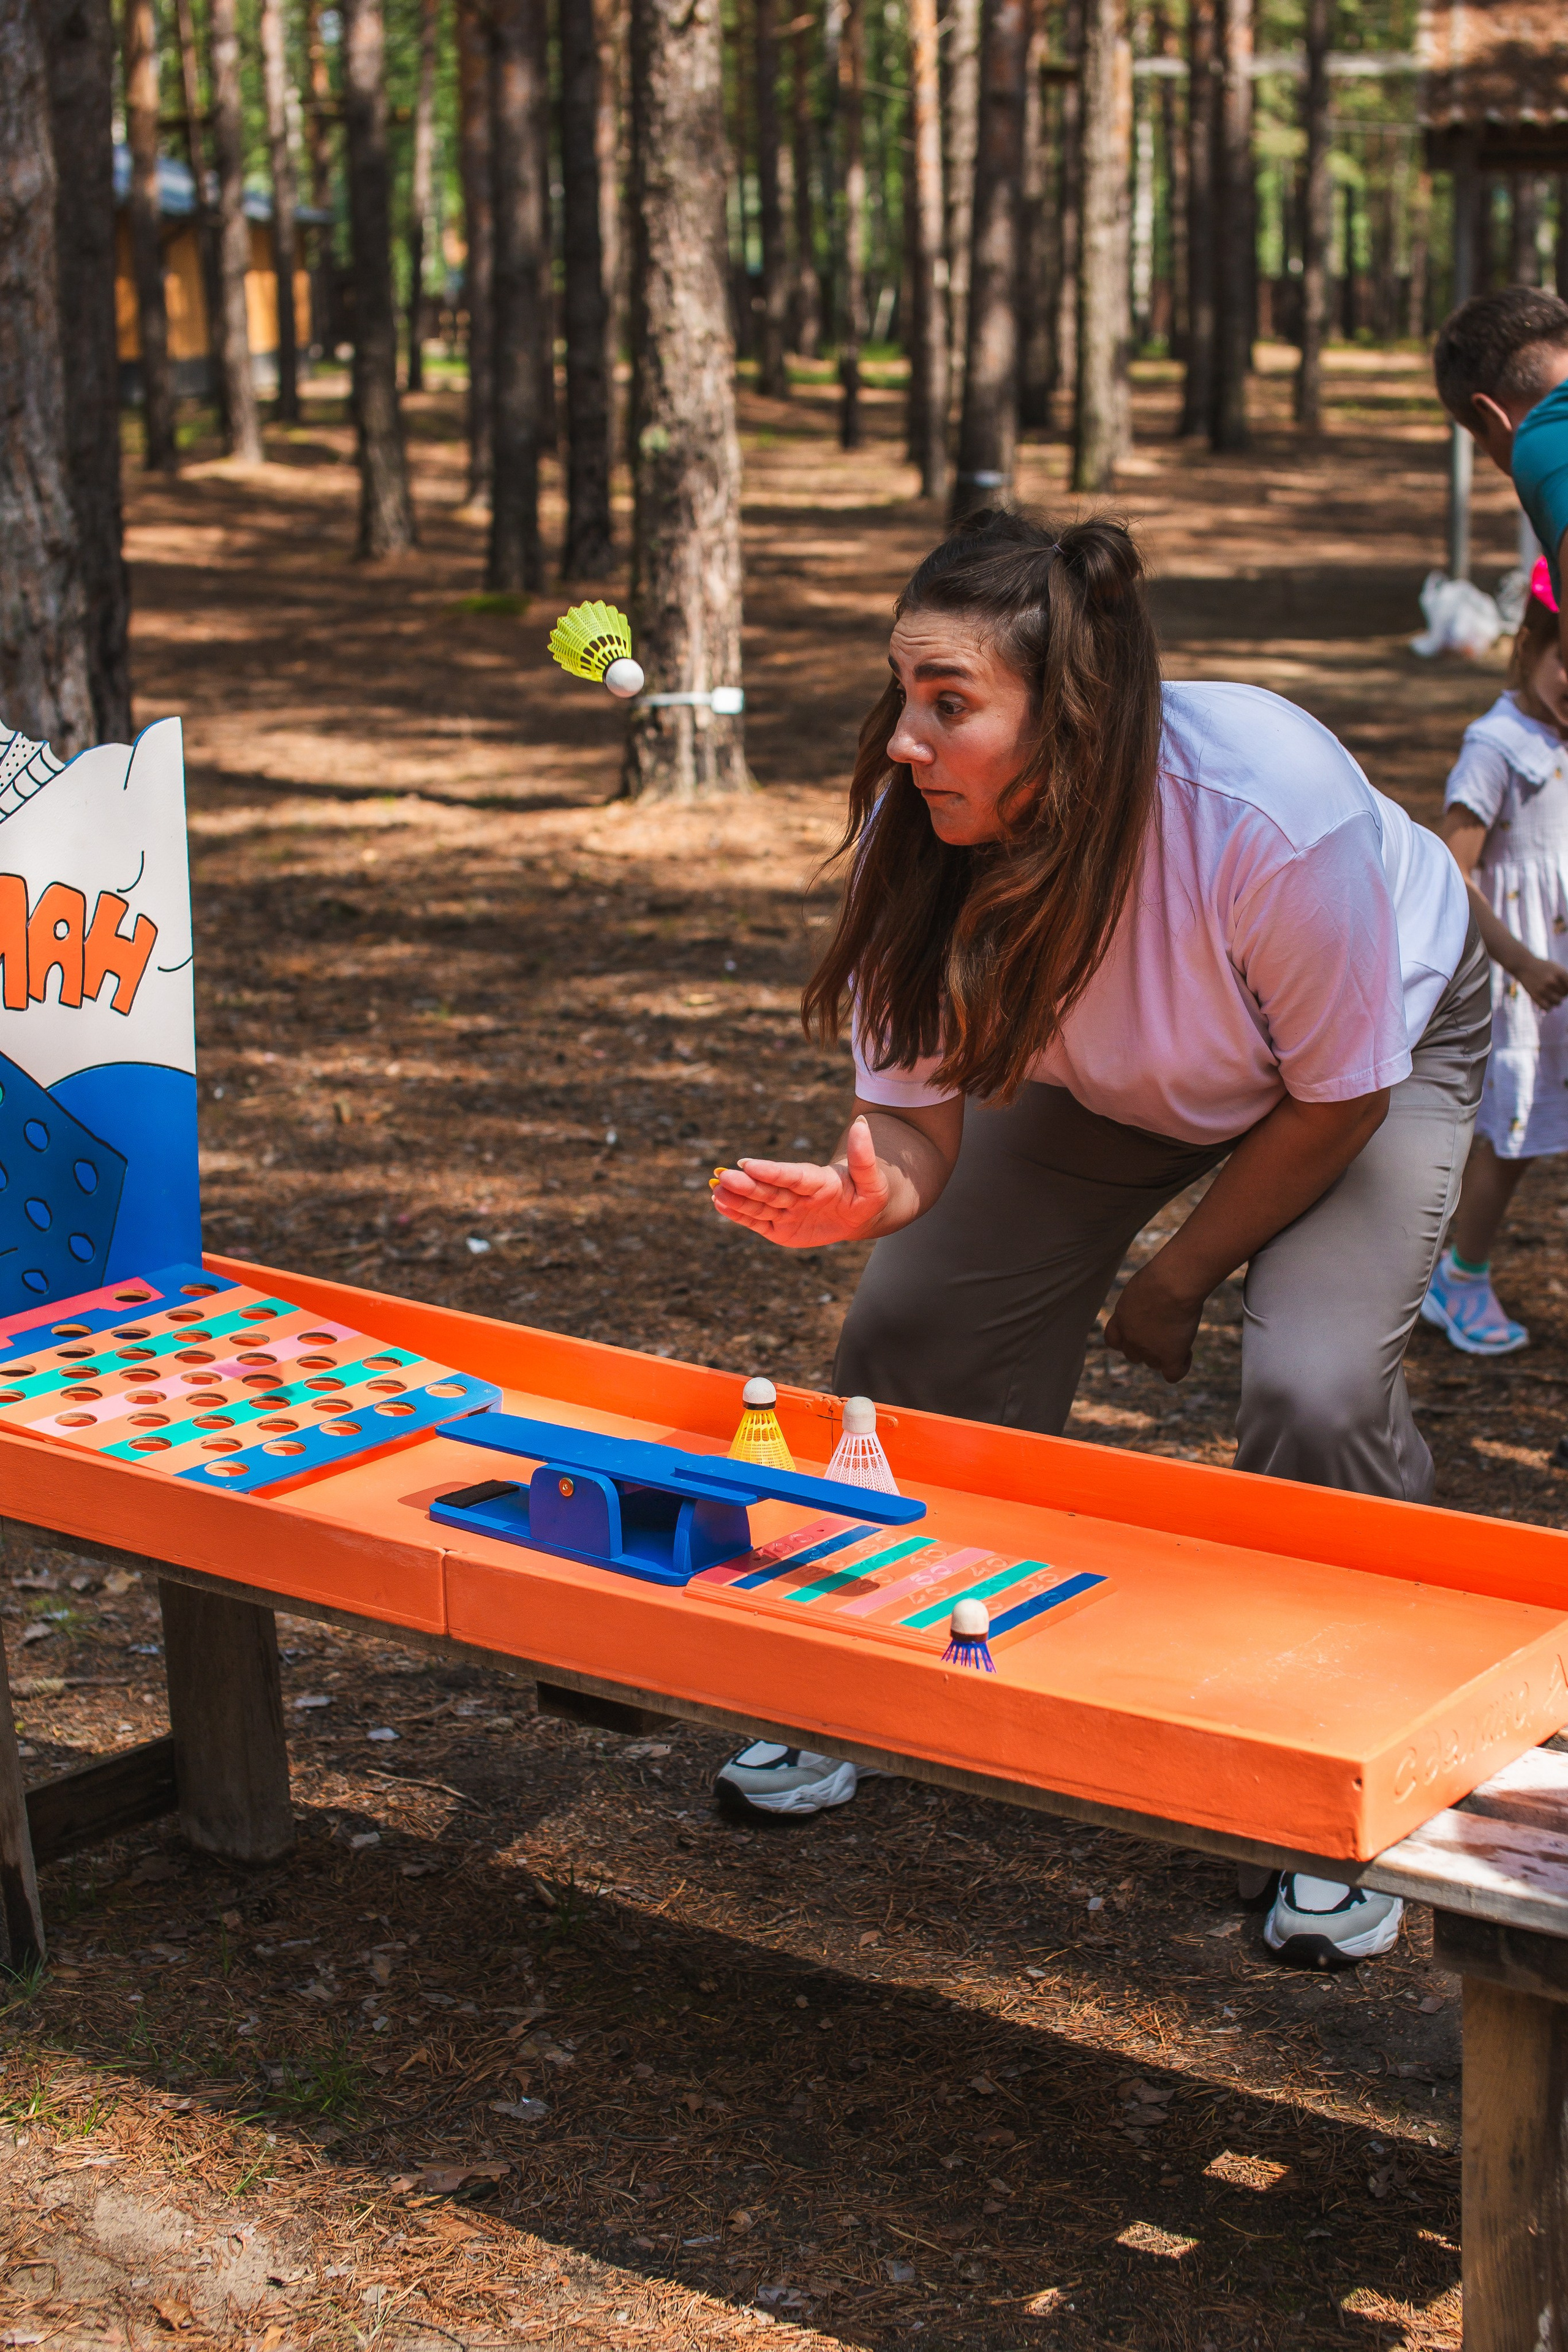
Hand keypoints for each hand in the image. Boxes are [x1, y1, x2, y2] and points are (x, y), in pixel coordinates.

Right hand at [709, 1115, 890, 1249]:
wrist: (856, 1213)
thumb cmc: (867, 1195)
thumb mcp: (873, 1181)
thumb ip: (864, 1157)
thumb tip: (861, 1125)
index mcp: (817, 1180)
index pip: (792, 1175)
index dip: (771, 1171)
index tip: (749, 1164)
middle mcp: (796, 1193)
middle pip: (770, 1189)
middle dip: (747, 1184)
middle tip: (723, 1176)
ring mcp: (786, 1210)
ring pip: (759, 1205)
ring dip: (737, 1199)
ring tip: (715, 1191)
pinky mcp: (778, 1228)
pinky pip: (756, 1222)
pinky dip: (738, 1214)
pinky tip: (719, 1203)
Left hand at [1103, 1255, 1206, 1383]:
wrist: (1172, 1283)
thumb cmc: (1162, 1274)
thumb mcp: (1145, 1284)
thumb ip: (1144, 1299)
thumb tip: (1157, 1300)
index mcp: (1121, 1318)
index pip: (1114, 1340)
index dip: (1126, 1339)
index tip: (1143, 1328)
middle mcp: (1131, 1338)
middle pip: (1134, 1355)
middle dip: (1147, 1347)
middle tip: (1166, 1329)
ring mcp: (1149, 1350)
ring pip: (1153, 1364)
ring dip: (1165, 1354)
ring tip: (1182, 1335)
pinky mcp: (1170, 1357)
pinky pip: (1173, 1375)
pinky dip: (1181, 1367)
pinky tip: (1187, 1353)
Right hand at [1516, 951, 1567, 1011]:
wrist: (1524, 965)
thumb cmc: (1543, 967)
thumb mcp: (1557, 968)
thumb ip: (1566, 978)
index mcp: (1560, 973)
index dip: (1567, 989)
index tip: (1562, 987)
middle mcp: (1552, 981)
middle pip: (1564, 995)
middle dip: (1561, 994)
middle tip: (1554, 990)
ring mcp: (1543, 989)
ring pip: (1558, 1002)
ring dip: (1556, 1001)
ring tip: (1551, 996)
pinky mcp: (1535, 995)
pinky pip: (1547, 1007)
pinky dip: (1548, 1007)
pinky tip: (1546, 1002)